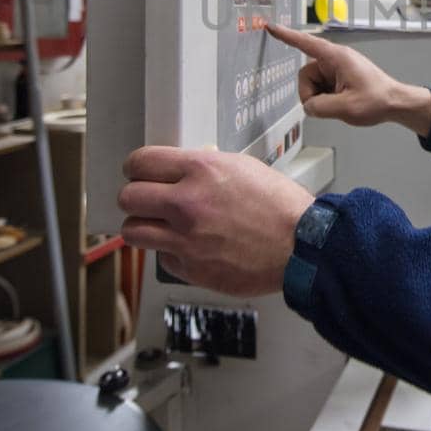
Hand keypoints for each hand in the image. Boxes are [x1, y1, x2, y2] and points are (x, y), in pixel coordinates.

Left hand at [119, 146, 313, 296]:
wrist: (302, 246)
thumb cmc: (280, 206)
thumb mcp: (242, 167)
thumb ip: (204, 168)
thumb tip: (179, 173)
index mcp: (200, 170)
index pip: (140, 162)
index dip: (136, 168)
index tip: (139, 173)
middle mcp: (186, 203)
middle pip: (128, 197)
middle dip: (135, 198)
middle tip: (147, 201)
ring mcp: (186, 239)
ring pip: (133, 231)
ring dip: (144, 227)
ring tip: (160, 227)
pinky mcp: (191, 269)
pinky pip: (162, 258)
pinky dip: (172, 253)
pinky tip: (192, 248)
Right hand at [268, 24, 430, 135]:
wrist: (396, 103)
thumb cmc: (376, 100)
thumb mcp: (346, 108)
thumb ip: (319, 107)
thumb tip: (308, 106)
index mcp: (336, 57)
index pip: (305, 43)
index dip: (286, 36)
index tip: (269, 27)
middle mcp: (333, 59)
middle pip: (305, 76)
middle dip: (310, 94)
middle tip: (330, 106)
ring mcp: (336, 69)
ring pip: (311, 85)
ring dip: (319, 98)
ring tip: (340, 104)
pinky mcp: (338, 78)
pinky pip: (320, 88)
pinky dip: (325, 99)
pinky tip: (341, 103)